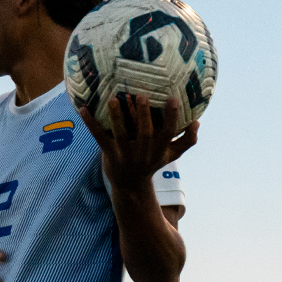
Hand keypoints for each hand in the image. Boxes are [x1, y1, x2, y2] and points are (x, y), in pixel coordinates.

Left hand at [76, 93, 197, 185]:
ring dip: (117, 117)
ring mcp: (125, 154)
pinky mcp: (109, 154)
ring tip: (114, 99)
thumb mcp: (171, 155)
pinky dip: (91, 123)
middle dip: (144, 115)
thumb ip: (186, 140)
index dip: (172, 117)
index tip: (173, 99)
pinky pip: (99, 137)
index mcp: (159, 149)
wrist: (130, 186)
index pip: (169, 133)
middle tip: (142, 95)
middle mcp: (143, 152)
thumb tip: (197, 121)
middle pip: (145, 134)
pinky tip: (83, 109)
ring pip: (121, 134)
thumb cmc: (152, 163)